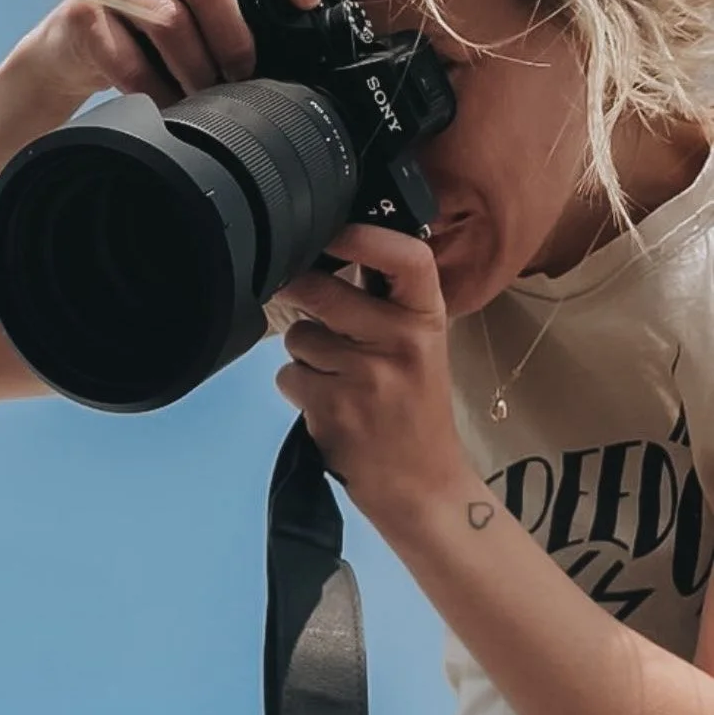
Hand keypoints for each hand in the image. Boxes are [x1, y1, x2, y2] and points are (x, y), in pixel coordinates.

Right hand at [23, 0, 322, 106]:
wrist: (73, 47)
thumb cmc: (150, 28)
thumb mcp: (199, 4)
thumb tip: (311, 17)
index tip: (306, 2)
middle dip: (233, 37)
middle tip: (242, 75)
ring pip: (169, 22)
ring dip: (195, 72)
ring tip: (205, 98)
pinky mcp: (84, 13)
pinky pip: (130, 62)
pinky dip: (157, 92)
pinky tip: (168, 104)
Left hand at [271, 224, 473, 526]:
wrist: (422, 485)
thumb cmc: (415, 410)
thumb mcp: (419, 348)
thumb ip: (385, 304)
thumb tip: (330, 254)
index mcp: (427, 319)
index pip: (405, 257)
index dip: (364, 236)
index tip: (334, 229)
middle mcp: (402, 342)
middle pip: (323, 291)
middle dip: (299, 292)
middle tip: (300, 298)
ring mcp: (366, 376)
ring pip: (298, 336)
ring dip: (304, 355)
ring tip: (336, 379)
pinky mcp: (333, 409)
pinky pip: (288, 376)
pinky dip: (299, 389)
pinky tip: (328, 407)